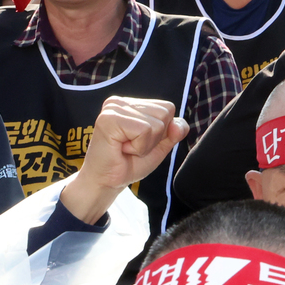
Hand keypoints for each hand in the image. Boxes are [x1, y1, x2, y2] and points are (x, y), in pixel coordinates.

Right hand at [62, 96, 187, 223]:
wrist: (107, 182)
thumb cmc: (129, 163)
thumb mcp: (159, 146)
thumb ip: (174, 132)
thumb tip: (178, 124)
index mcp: (132, 104)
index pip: (168, 108)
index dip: (162, 132)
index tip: (140, 142)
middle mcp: (121, 101)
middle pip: (165, 113)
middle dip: (155, 138)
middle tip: (132, 147)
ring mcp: (114, 108)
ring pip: (157, 123)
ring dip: (145, 144)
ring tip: (126, 148)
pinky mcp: (109, 118)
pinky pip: (144, 130)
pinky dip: (139, 146)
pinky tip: (121, 148)